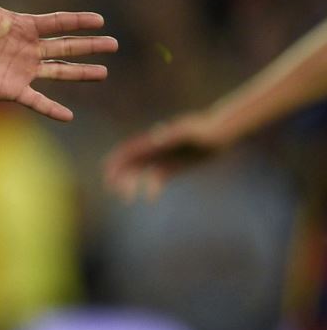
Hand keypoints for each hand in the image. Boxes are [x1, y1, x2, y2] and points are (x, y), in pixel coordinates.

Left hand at [0, 0, 115, 120]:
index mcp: (23, 26)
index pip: (57, 23)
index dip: (78, 21)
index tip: (100, 20)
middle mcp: (27, 48)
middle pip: (66, 46)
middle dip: (89, 46)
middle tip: (114, 44)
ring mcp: (22, 69)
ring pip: (59, 72)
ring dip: (81, 73)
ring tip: (103, 73)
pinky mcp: (11, 89)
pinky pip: (37, 101)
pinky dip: (52, 109)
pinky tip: (69, 117)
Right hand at [103, 112, 228, 201]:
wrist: (221, 132)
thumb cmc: (206, 130)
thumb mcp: (190, 132)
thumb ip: (173, 134)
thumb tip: (154, 138)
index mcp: (154, 141)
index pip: (128, 151)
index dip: (116, 161)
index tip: (108, 174)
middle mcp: (154, 149)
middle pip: (130, 163)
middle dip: (119, 176)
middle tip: (114, 192)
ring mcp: (163, 157)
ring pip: (139, 171)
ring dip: (130, 184)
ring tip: (127, 199)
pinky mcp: (172, 165)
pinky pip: (156, 178)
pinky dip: (150, 188)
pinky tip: (150, 199)